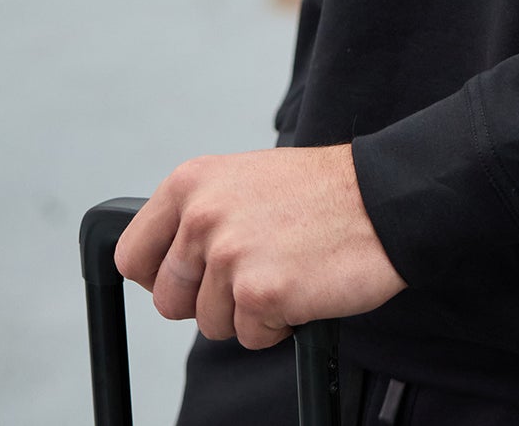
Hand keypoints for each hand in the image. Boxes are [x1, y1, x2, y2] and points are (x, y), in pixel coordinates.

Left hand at [114, 144, 406, 347]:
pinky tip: (304, 283)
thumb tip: (169, 266)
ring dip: (249, 311)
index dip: (163, 277)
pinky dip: (279, 324)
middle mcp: (202, 215)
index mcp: (192, 182)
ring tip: (288, 267)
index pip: (133, 256)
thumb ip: (201, 215)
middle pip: (169, 301)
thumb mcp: (246, 181)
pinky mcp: (260, 292)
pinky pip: (251, 338)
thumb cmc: (322, 192)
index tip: (193, 276)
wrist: (385, 197)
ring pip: (211, 324)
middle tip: (255, 272)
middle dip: (210, 301)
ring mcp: (229, 254)